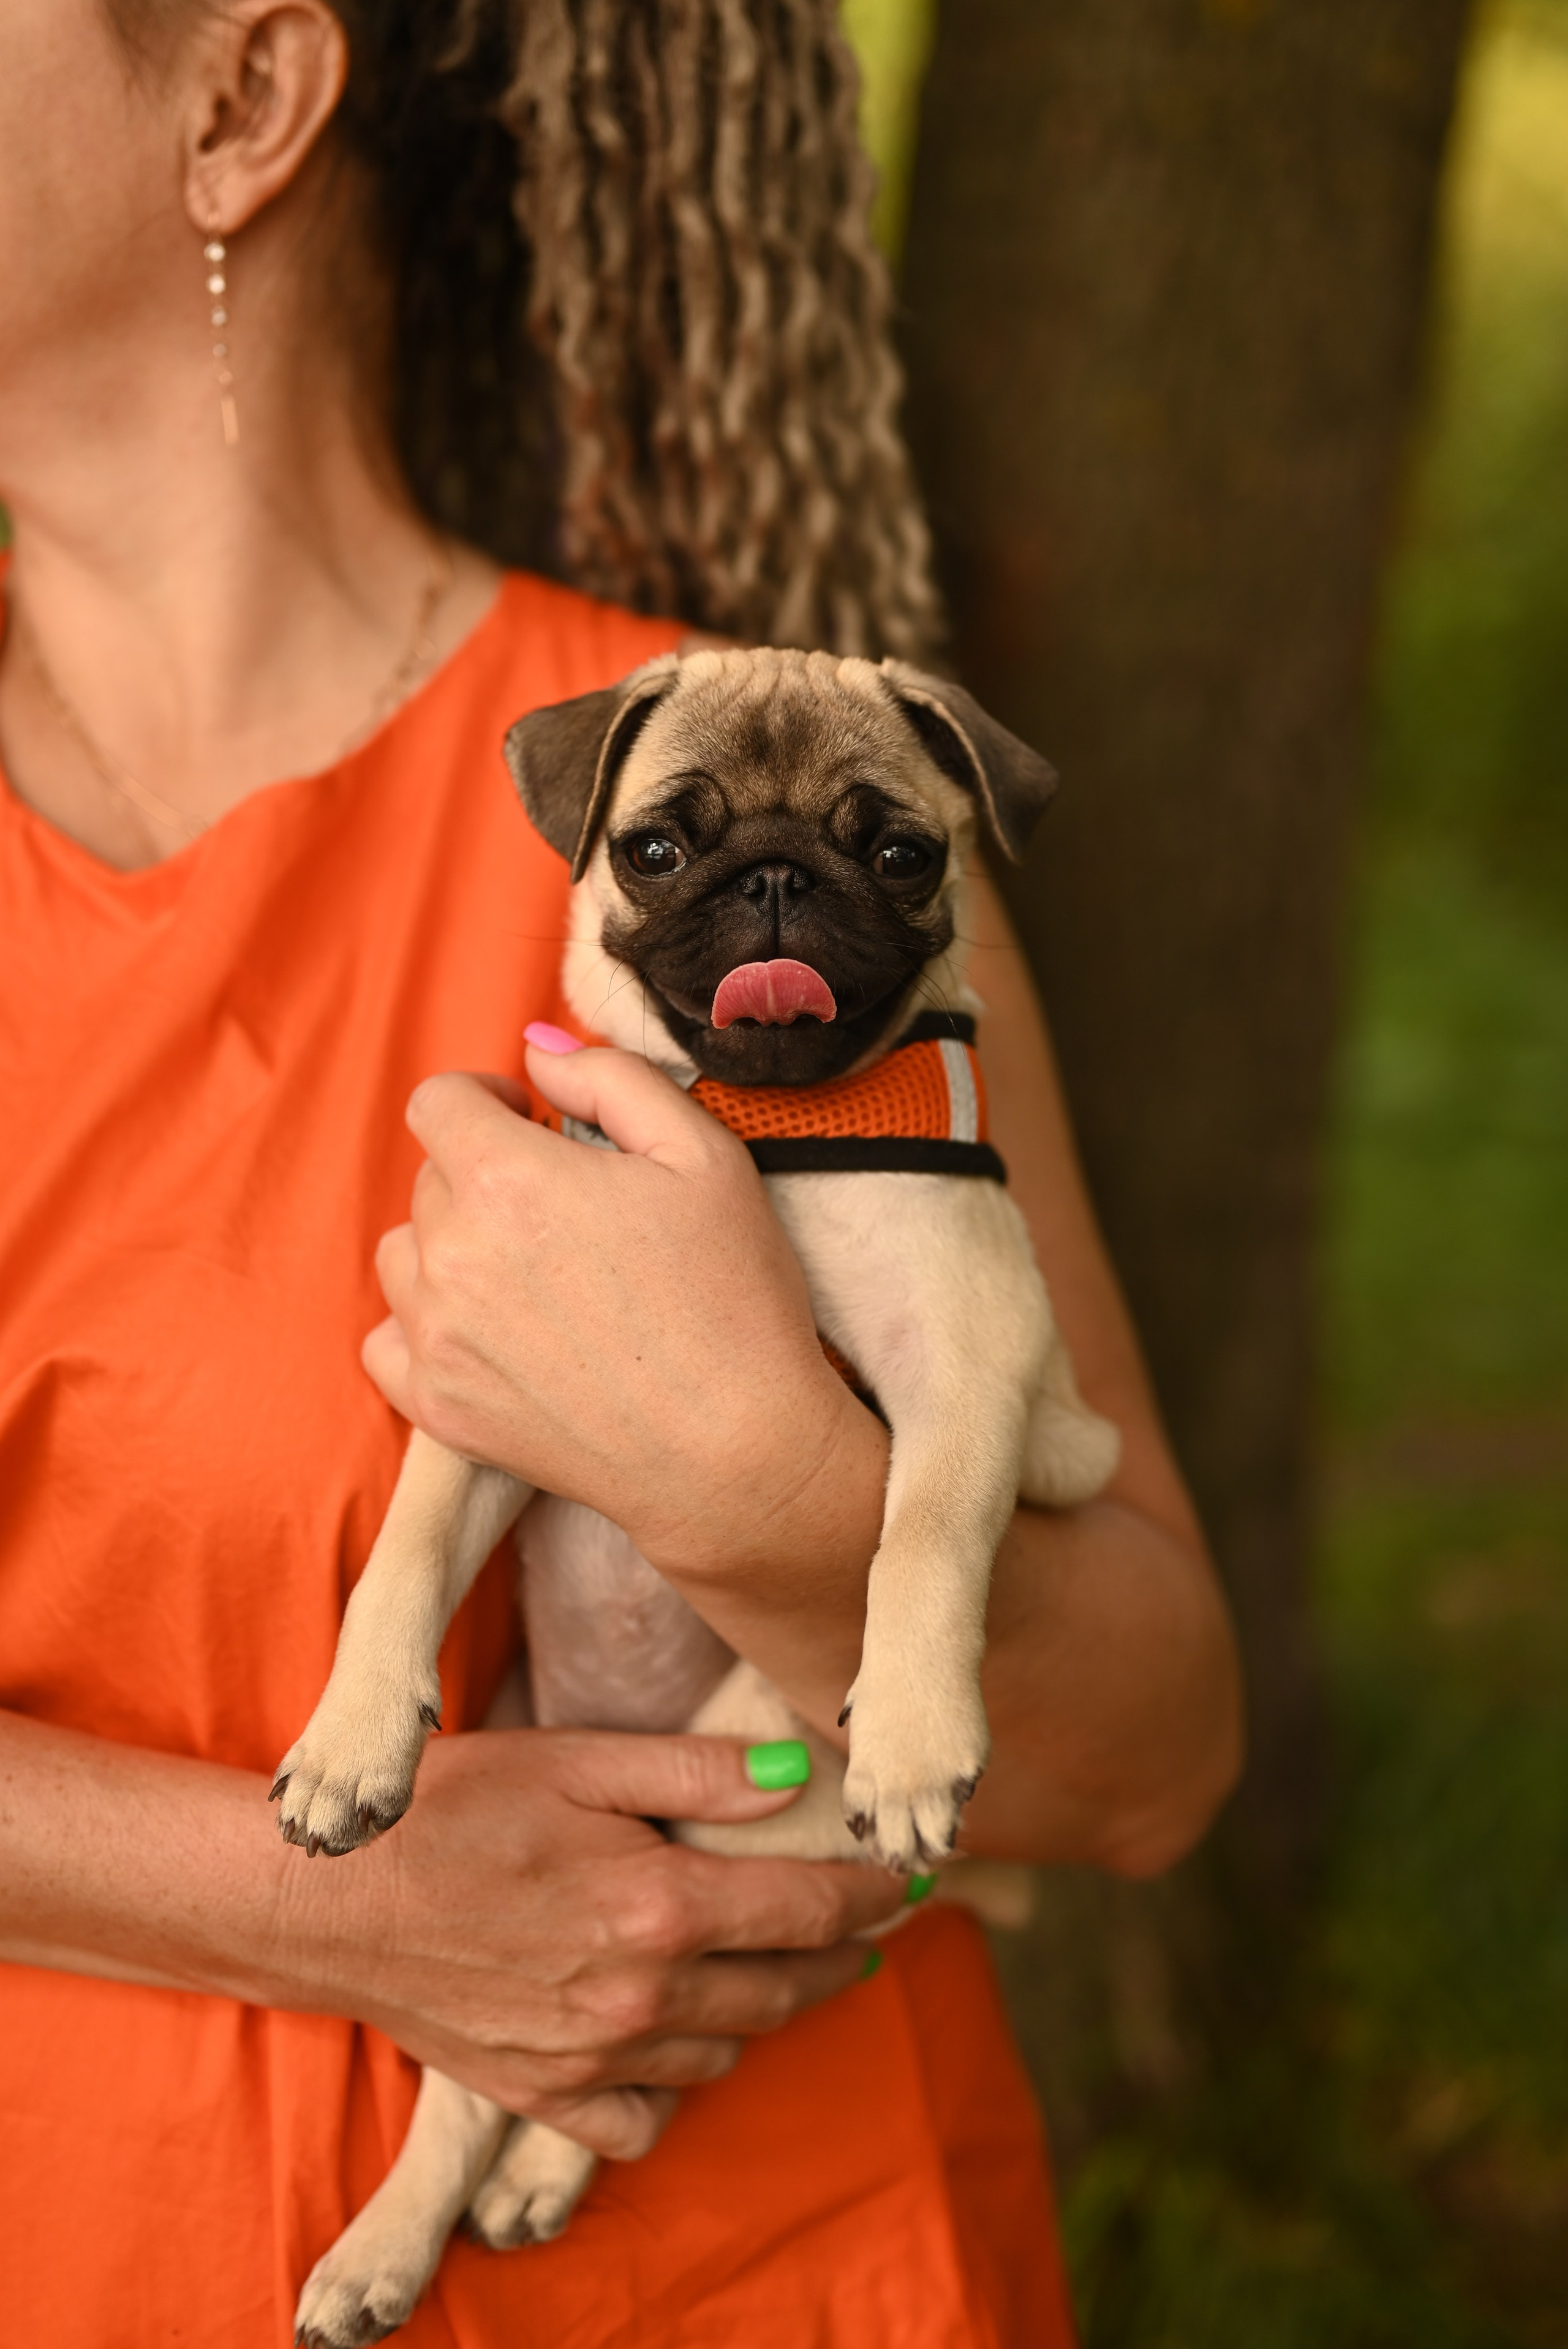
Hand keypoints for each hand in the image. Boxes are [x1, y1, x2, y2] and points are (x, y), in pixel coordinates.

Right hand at [326, 1726, 901, 2157]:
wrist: (326, 1899)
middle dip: (837, 1955)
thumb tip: (800, 1775)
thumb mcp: (578, 1759)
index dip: (872, 1895)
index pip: (809, 1912)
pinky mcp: (543, 2095)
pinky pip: (646, 2119)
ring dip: (763, 2009)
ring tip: (774, 1964)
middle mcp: (638, 1995)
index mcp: (658, 1904)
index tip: (910, 1879)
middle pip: (783, 1989)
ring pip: (725, 2050)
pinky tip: (676, 2034)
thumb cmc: (451, 1807)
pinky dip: (676, 2082)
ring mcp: (591, 2058)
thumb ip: (696, 1772)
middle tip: (865, 1926)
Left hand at [362, 1045, 881, 1582]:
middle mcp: (452, 1254)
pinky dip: (425, 1326)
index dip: (486, 1099)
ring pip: (403, 1255)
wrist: (737, 1451)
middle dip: (486, 1174)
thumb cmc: (734, 1297)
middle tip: (567, 1211)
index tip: (532, 1123)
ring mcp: (436, 1338)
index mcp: (507, 1178)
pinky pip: (387, 1341)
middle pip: (430, 1178)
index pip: (438, 1101)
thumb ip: (611, 1078)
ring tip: (529, 1273)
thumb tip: (534, 1053)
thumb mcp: (703, 1156)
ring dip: (452, 1247)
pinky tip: (490, 1332)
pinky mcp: (438, 1409)